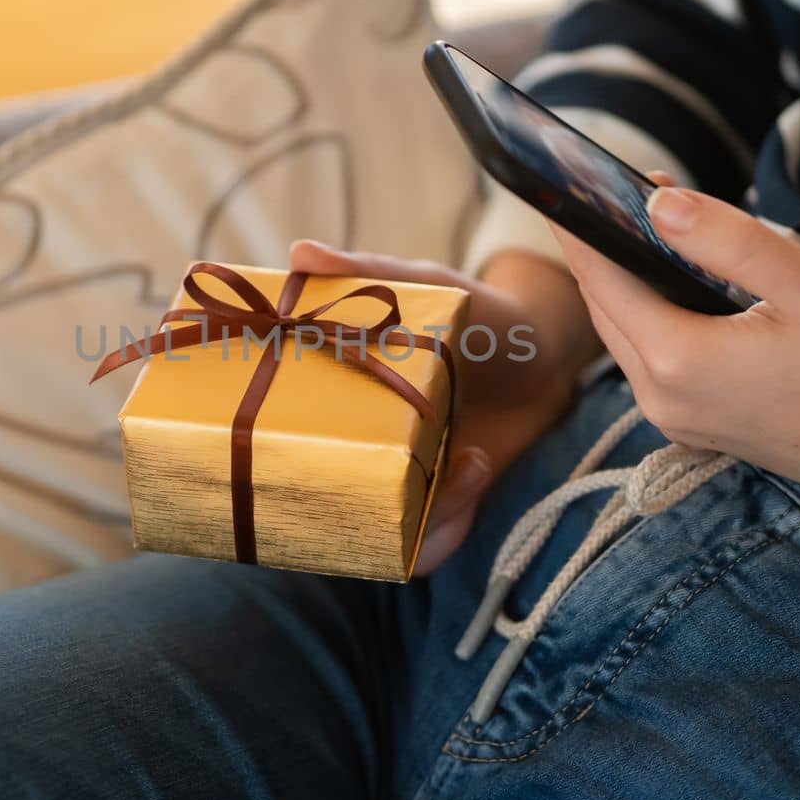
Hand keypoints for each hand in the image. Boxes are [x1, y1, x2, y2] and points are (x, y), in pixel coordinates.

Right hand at [290, 240, 599, 573]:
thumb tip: (300, 252)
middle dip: (335, 511)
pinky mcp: (437, 507)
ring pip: (371, 540)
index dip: (250, 469)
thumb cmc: (478, 315)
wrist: (549, 353)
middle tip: (387, 469)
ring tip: (466, 462)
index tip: (262, 457)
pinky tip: (477, 469)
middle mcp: (354, 454)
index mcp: (330, 404)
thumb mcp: (423, 286)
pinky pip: (422, 546)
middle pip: (314, 511)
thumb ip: (366, 274)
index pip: (272, 448)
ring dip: (415, 521)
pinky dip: (449, 525)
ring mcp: (395, 485)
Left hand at [554, 177, 799, 616]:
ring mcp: (676, 418)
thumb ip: (726, 239)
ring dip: (630, 278)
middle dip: (606, 244)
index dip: (584, 222)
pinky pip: (653, 357)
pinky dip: (655, 312)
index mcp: (675, 359)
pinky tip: (684, 280)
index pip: (600, 276)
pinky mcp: (698, 425)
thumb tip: (657, 202)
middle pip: (605, 305)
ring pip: (626, 331)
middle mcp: (659, 397)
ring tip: (656, 223)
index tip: (568, 175)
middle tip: (626, 186)